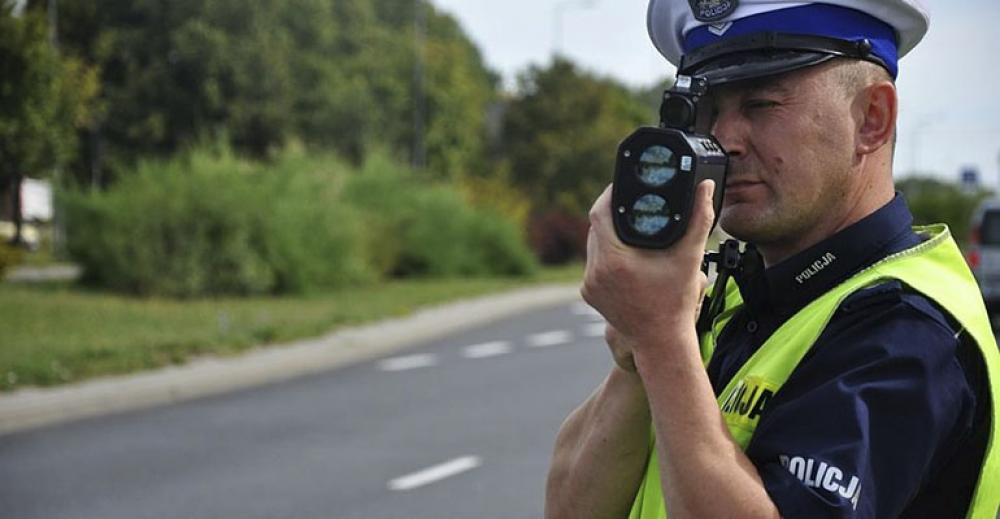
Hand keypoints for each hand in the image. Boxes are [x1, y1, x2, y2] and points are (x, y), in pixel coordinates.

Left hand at [581, 181, 715, 366]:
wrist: (661, 342)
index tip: (623, 185)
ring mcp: (589, 284)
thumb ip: (699, 218)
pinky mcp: (589, 293)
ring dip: (606, 232)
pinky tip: (622, 250)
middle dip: (611, 212)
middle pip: (594, 227)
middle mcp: (595, 272)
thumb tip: (705, 186)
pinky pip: (593, 263)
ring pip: (592, 244)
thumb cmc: (676, 302)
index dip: (610, 194)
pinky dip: (605, 253)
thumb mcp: (690, 257)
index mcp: (614, 260)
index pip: (600, 213)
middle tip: (630, 201)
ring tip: (627, 222)